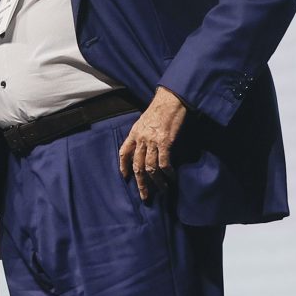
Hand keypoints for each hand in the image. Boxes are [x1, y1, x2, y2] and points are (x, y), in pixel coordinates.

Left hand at [119, 86, 187, 200]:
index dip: (123, 166)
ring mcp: (152, 141)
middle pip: (137, 166)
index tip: (125, 177)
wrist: (171, 99)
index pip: (123, 152)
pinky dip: (167, 173)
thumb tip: (144, 148)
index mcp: (134, 133)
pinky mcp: (165, 142)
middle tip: (145, 196)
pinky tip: (171, 177)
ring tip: (162, 190)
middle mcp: (141, 139)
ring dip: (156, 182)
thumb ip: (142, 134)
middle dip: (141, 183)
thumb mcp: (144, 121)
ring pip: (150, 167)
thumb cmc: (160, 109)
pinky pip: (164, 162)